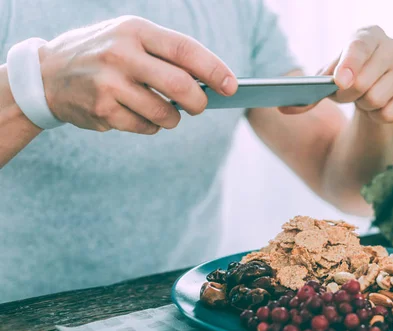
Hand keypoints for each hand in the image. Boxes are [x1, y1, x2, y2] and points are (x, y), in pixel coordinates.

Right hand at [38, 16, 236, 133]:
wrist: (47, 75)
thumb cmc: (103, 54)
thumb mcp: (128, 38)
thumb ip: (165, 53)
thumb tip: (210, 80)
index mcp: (134, 29)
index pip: (185, 50)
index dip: (214, 69)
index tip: (232, 86)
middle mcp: (121, 53)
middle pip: (181, 86)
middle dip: (199, 102)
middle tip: (200, 106)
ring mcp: (109, 83)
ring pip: (165, 113)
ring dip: (173, 118)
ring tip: (165, 111)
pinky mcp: (102, 110)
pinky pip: (145, 127)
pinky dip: (150, 126)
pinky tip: (137, 114)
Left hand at [281, 26, 392, 122]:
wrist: (376, 89)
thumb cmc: (347, 80)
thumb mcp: (325, 83)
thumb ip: (307, 95)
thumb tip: (284, 108)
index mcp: (367, 36)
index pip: (358, 47)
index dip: (349, 65)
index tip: (340, 82)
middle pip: (364, 82)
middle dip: (348, 96)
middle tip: (347, 94)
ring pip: (377, 99)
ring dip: (364, 106)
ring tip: (366, 98)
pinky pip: (391, 113)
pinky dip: (379, 116)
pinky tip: (381, 105)